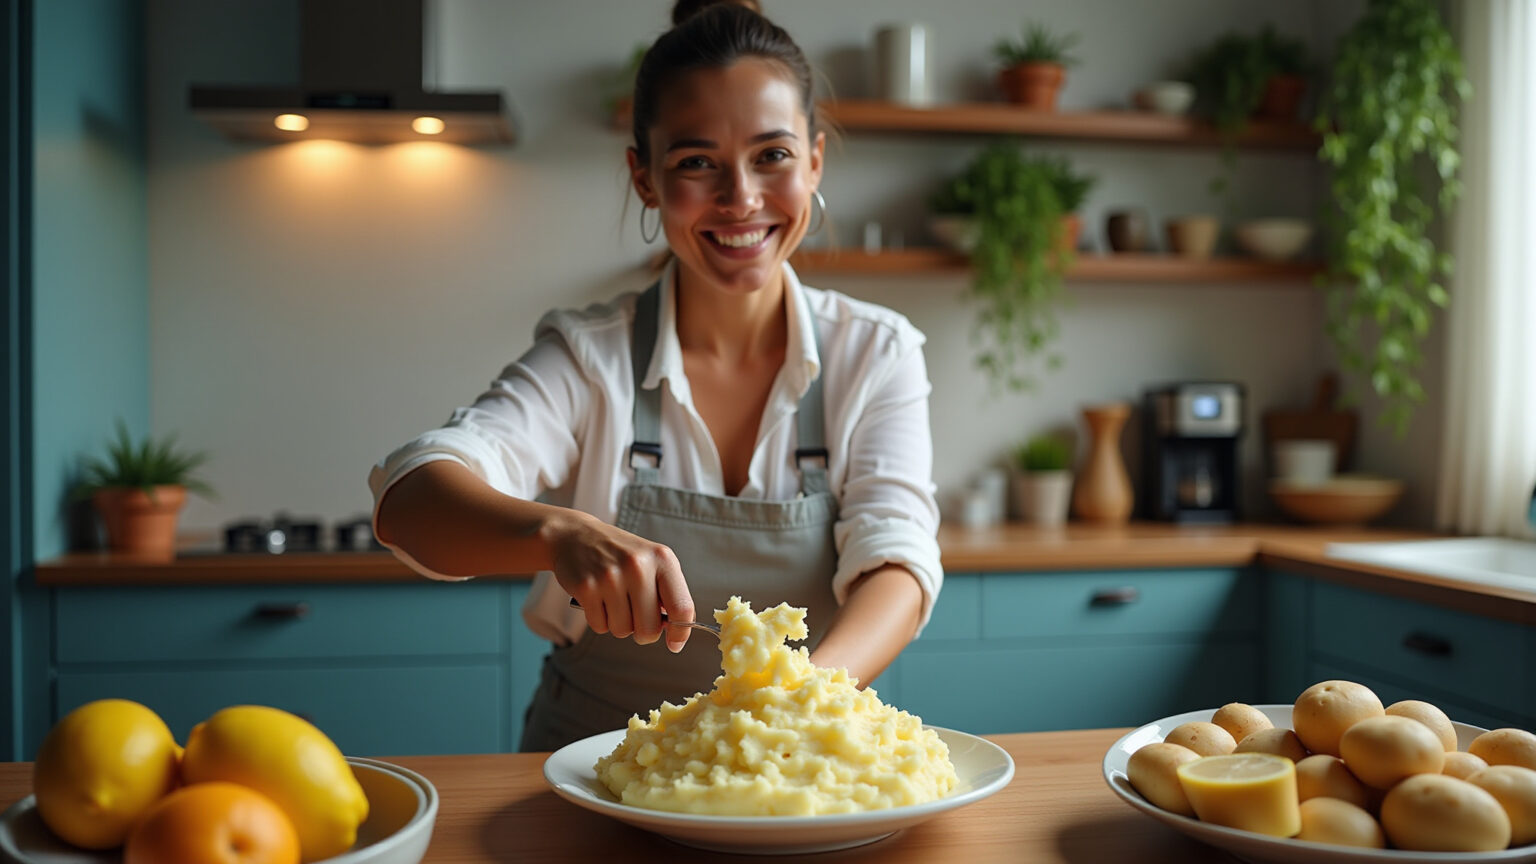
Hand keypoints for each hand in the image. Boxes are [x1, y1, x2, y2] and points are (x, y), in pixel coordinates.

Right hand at [542, 511, 694, 651]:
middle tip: (635, 615)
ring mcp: (611, 577)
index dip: (680, 633)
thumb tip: (677, 630)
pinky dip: (599, 620)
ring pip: (623, 630)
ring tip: (613, 600)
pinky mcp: (587, 587)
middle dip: (643, 631)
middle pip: (650, 628)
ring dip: (618, 624)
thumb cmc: (620, 555)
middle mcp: (638, 566)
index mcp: (662, 559)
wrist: (575, 536)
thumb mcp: (652, 562)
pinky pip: (600, 627)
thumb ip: (668, 593)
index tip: (674, 644)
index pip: (682, 607)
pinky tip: (597, 599)